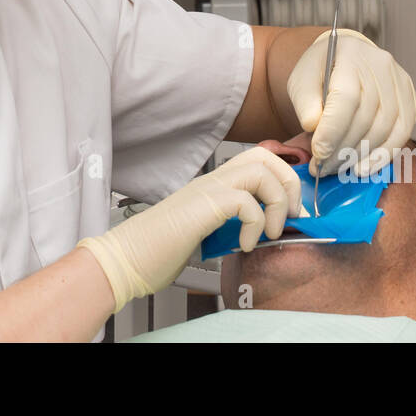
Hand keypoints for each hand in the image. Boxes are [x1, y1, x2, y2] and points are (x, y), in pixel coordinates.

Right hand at [77, 147, 302, 313]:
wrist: (123, 260)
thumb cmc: (156, 252)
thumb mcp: (203, 234)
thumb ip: (227, 226)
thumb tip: (254, 234)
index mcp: (211, 185)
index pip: (256, 160)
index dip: (282, 177)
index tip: (291, 209)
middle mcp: (210, 180)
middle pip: (263, 155)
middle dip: (289, 183)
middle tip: (291, 215)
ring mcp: (205, 190)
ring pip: (259, 170)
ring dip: (278, 202)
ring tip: (271, 231)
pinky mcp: (202, 207)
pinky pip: (245, 202)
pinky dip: (255, 224)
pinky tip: (243, 245)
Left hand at [286, 29, 415, 177]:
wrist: (346, 57)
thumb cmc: (321, 71)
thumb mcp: (302, 79)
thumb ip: (304, 101)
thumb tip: (312, 126)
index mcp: (349, 54)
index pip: (346, 97)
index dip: (332, 130)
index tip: (319, 153)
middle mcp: (380, 65)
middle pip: (365, 116)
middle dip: (343, 149)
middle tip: (324, 168)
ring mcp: (398, 81)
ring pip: (385, 128)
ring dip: (360, 155)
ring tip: (339, 168)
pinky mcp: (409, 97)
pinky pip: (402, 132)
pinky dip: (383, 154)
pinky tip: (365, 166)